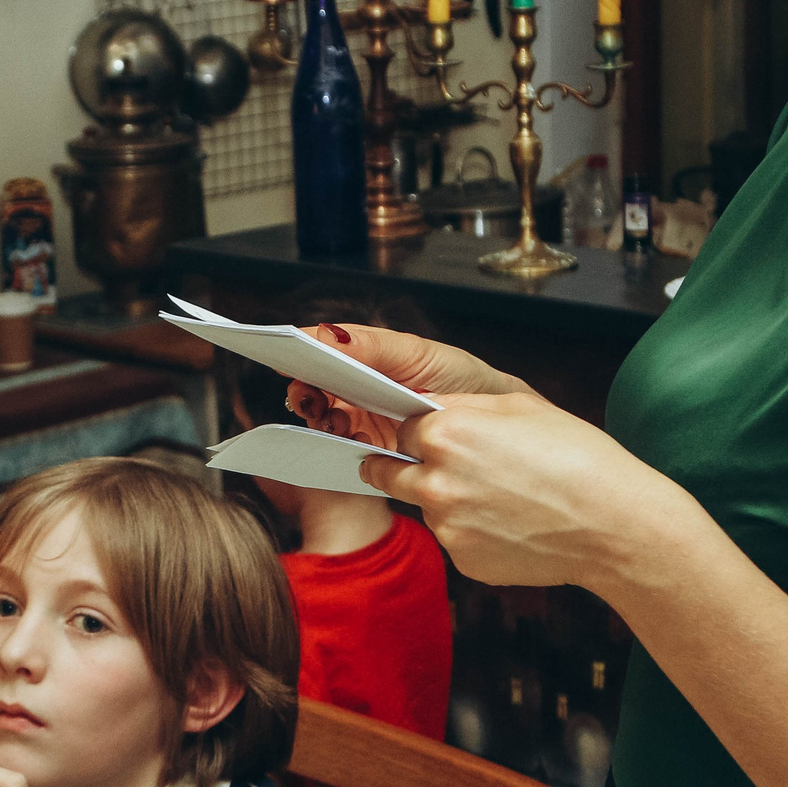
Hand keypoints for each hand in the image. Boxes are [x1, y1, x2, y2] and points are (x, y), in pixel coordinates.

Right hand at [285, 323, 523, 450]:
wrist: (504, 431)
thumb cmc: (469, 383)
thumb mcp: (424, 357)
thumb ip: (375, 346)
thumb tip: (324, 332)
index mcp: (372, 357)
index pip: (326, 349)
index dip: (301, 350)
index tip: (283, 354)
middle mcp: (364, 387)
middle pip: (317, 385)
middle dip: (306, 390)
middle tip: (309, 397)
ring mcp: (368, 420)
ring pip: (325, 419)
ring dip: (322, 420)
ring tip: (337, 422)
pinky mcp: (378, 454)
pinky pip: (344, 451)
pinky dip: (340, 448)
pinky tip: (356, 444)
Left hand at [356, 390, 700, 592]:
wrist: (613, 524)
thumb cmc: (578, 458)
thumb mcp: (520, 405)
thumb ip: (462, 405)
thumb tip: (428, 407)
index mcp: (445, 435)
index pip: (402, 429)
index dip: (419, 431)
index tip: (430, 436)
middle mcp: (435, 482)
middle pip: (390, 472)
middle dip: (405, 467)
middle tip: (441, 468)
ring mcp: (447, 526)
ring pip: (428, 507)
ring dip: (448, 500)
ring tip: (503, 497)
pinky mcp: (463, 560)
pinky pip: (455, 539)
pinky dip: (474, 532)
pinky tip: (513, 523)